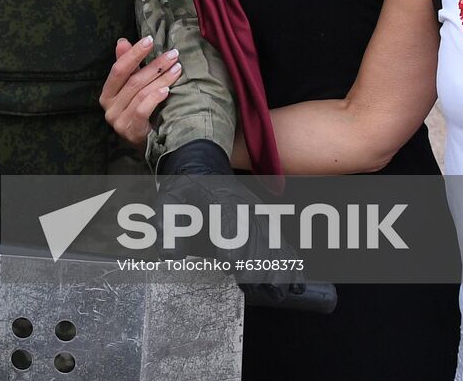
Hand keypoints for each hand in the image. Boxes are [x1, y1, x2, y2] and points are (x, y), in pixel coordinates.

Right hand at [99, 35, 180, 146]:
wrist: (147, 143)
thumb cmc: (140, 111)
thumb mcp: (132, 87)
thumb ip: (128, 65)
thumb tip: (122, 41)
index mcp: (107, 93)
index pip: (118, 69)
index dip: (133, 54)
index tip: (149, 40)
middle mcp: (109, 107)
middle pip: (133, 80)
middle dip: (155, 65)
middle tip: (173, 54)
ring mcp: (118, 120)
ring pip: (141, 93)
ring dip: (161, 78)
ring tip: (177, 68)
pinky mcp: (130, 131)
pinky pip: (142, 110)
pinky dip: (156, 97)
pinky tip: (168, 89)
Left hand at [157, 140, 326, 309]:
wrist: (205, 171)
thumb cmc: (187, 190)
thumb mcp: (170, 198)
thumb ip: (166, 223)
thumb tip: (168, 254)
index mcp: (221, 197)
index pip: (230, 217)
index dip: (232, 239)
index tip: (230, 261)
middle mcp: (246, 206)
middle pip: (256, 234)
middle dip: (254, 261)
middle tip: (250, 283)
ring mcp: (260, 216)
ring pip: (273, 242)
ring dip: (275, 267)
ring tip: (274, 291)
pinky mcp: (267, 227)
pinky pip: (282, 246)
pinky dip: (291, 266)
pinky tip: (296, 286)